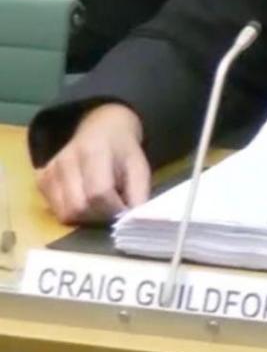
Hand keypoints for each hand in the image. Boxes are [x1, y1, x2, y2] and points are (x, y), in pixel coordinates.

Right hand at [35, 104, 150, 223]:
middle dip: (100, 216)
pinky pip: (55, 210)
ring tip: (100, 205)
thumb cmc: (123, 151)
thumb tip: (132, 221)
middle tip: (113, 210)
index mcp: (93, 152)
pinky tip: (85, 200)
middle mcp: (66, 161)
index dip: (114, 209)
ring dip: (86, 217)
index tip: (126, 211)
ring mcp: (50, 171)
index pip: (98, 193)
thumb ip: (138, 194)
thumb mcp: (139, 167)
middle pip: (79, 207)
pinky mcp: (41, 180)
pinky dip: (73, 212)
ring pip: (65, 213)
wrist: (102, 129)